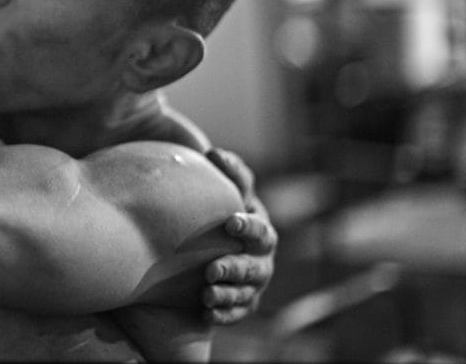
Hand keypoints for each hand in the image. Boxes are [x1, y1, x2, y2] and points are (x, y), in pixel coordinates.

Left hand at [202, 148, 277, 325]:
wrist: (205, 244)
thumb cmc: (214, 210)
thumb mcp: (221, 190)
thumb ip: (222, 173)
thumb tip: (213, 153)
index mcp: (257, 225)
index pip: (259, 227)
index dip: (248, 225)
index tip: (230, 222)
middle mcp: (261, 254)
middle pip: (256, 262)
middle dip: (236, 265)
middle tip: (211, 268)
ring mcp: (254, 280)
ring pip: (247, 289)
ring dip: (228, 291)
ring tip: (206, 293)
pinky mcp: (243, 302)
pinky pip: (238, 311)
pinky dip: (224, 312)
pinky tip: (206, 311)